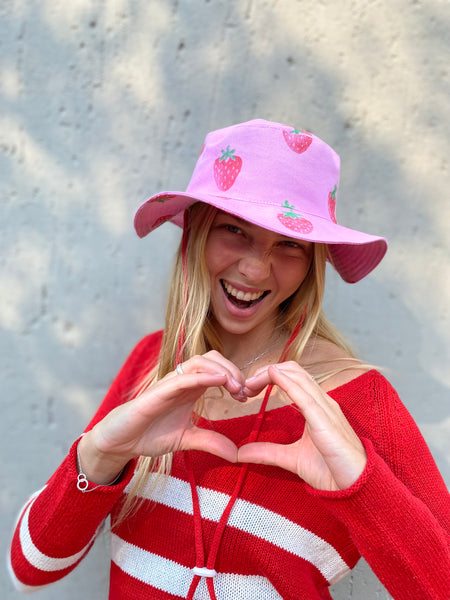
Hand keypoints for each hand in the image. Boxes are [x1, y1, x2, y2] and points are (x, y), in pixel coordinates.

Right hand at [79, 352, 244, 482]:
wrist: (120, 441)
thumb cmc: (150, 434)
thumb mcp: (187, 439)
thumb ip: (210, 442)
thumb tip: (236, 455)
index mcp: (190, 388)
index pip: (217, 369)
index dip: (235, 377)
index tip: (247, 397)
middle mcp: (181, 381)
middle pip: (212, 359)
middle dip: (233, 369)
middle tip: (245, 391)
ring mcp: (169, 383)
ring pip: (200, 362)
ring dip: (222, 370)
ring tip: (236, 387)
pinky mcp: (158, 392)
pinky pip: (183, 377)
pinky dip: (204, 375)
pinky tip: (220, 380)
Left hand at [239, 362, 366, 490]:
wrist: (355, 487)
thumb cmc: (331, 471)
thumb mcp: (291, 458)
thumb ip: (267, 452)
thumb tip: (240, 453)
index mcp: (316, 406)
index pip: (292, 377)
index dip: (268, 376)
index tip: (248, 390)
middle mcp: (322, 401)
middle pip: (293, 370)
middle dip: (266, 371)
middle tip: (245, 386)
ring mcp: (326, 408)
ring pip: (298, 376)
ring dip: (271, 374)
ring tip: (250, 384)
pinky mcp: (326, 421)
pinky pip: (305, 396)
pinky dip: (287, 383)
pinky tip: (273, 377)